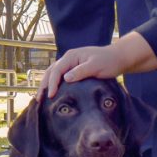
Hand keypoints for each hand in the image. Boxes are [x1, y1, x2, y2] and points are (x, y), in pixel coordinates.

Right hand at [38, 34, 156, 99]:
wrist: (118, 58)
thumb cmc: (109, 61)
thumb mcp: (96, 66)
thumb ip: (81, 71)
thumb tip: (65, 78)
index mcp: (71, 56)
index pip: (56, 70)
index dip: (52, 83)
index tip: (50, 96)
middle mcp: (68, 58)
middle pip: (50, 72)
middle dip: (43, 85)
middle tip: (38, 100)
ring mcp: (70, 63)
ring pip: (52, 74)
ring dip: (46, 85)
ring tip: (40, 98)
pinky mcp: (74, 69)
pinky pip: (59, 76)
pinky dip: (53, 84)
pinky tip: (51, 93)